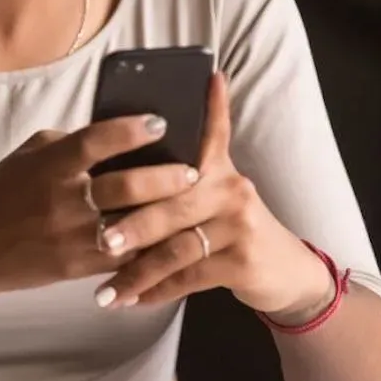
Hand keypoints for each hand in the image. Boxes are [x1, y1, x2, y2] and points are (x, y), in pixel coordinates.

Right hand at [0, 113, 202, 327]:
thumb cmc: (0, 194)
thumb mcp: (28, 156)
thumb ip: (69, 144)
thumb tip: (116, 133)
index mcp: (50, 164)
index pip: (97, 139)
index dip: (132, 129)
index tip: (161, 121)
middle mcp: (62, 199)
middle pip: (126, 185)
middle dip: (166, 177)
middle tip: (194, 170)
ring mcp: (70, 236)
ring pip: (131, 225)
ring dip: (165, 216)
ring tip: (191, 205)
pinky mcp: (75, 267)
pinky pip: (122, 258)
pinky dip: (148, 249)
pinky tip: (171, 240)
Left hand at [89, 73, 336, 318]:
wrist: (282, 270)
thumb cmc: (229, 228)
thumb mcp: (213, 194)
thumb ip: (177, 177)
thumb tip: (123, 160)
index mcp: (218, 167)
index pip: (210, 130)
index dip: (208, 106)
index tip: (202, 79)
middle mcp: (231, 188)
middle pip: (173, 202)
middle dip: (132, 224)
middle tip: (98, 239)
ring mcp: (239, 224)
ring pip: (177, 247)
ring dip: (137, 271)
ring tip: (104, 290)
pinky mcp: (243, 260)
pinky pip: (189, 277)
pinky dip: (157, 291)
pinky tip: (132, 301)